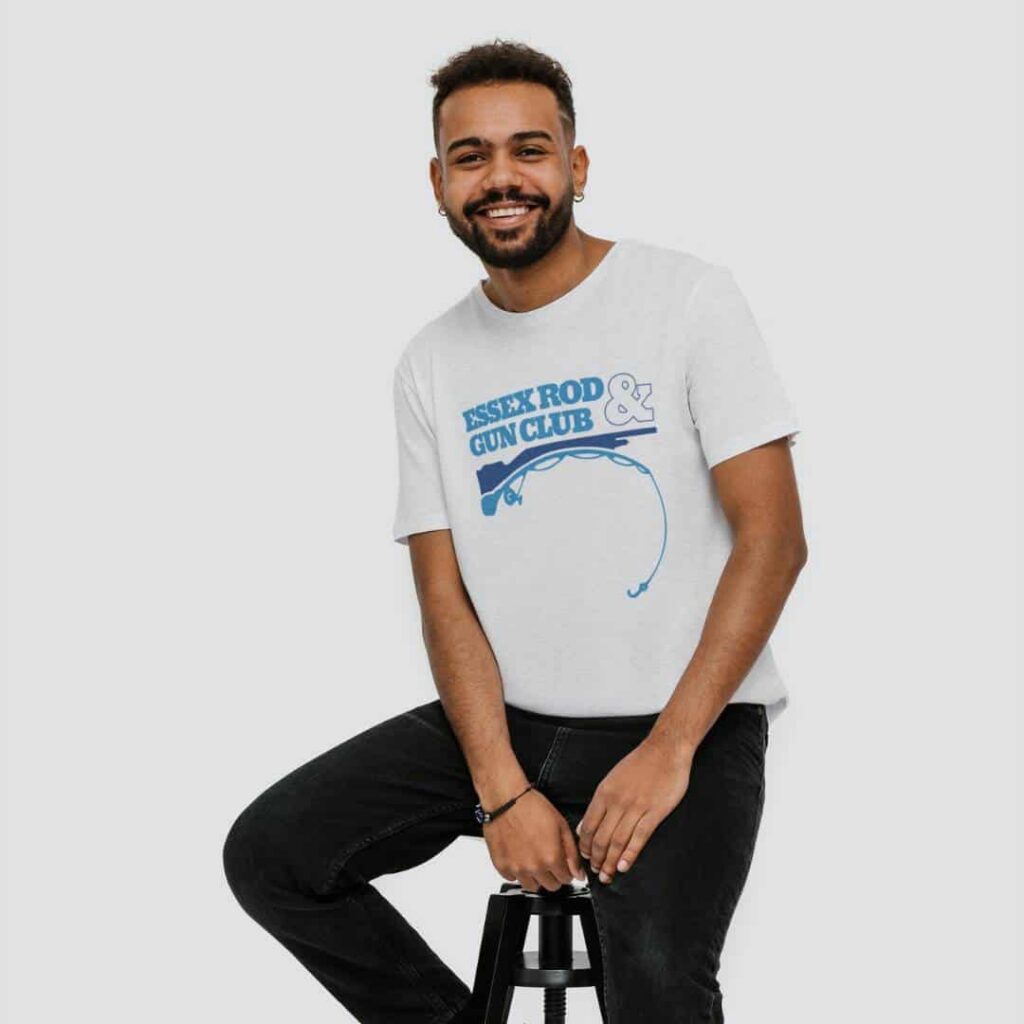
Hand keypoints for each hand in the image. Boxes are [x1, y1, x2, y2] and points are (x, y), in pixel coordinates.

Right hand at [482, 789, 586, 892]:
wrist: (506, 799)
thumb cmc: (531, 807)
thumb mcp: (561, 825)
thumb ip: (571, 852)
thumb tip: (578, 873)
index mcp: (551, 858)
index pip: (566, 879)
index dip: (566, 870)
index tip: (562, 864)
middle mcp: (534, 867)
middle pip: (551, 886)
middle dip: (553, 875)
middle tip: (548, 859)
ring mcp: (516, 869)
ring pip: (531, 886)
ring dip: (535, 876)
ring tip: (533, 858)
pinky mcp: (501, 866)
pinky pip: (512, 879)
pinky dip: (517, 872)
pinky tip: (519, 856)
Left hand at [576, 733, 692, 883]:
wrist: (665, 750)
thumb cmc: (639, 763)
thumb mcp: (612, 779)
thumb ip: (599, 803)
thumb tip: (585, 825)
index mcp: (604, 793)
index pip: (589, 825)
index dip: (585, 845)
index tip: (584, 857)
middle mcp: (617, 802)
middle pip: (601, 837)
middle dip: (596, 858)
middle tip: (595, 872)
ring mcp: (636, 808)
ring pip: (618, 841)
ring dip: (610, 861)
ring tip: (607, 875)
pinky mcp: (654, 812)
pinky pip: (639, 838)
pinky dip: (629, 855)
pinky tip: (624, 866)